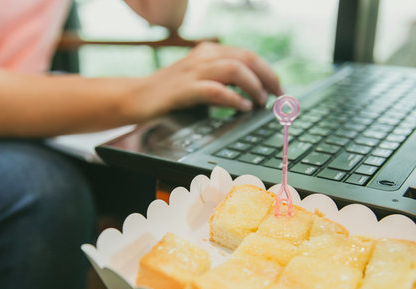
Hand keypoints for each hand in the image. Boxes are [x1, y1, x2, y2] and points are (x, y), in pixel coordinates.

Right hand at [134, 42, 282, 117]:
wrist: (137, 97)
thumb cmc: (171, 94)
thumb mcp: (201, 83)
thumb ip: (224, 85)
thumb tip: (252, 98)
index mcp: (210, 52)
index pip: (247, 55)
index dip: (268, 71)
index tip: (278, 90)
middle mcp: (204, 57)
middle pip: (246, 58)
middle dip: (267, 77)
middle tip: (278, 96)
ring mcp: (193, 71)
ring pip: (234, 69)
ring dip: (253, 85)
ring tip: (260, 102)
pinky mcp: (184, 89)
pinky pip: (214, 90)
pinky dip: (232, 99)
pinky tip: (242, 108)